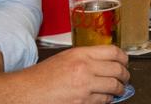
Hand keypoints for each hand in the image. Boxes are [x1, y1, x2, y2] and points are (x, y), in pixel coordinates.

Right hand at [12, 45, 128, 103]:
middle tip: (125, 78)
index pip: (114, 52)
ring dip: (119, 89)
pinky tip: (104, 98)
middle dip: (125, 75)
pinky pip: (103, 101)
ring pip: (114, 87)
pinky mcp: (82, 103)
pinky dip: (107, 100)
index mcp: (81, 54)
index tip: (125, 62)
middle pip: (118, 70)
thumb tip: (104, 62)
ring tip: (118, 89)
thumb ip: (85, 58)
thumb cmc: (40, 77)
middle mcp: (85, 69)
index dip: (124, 58)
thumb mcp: (64, 58)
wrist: (24, 93)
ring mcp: (84, 88)